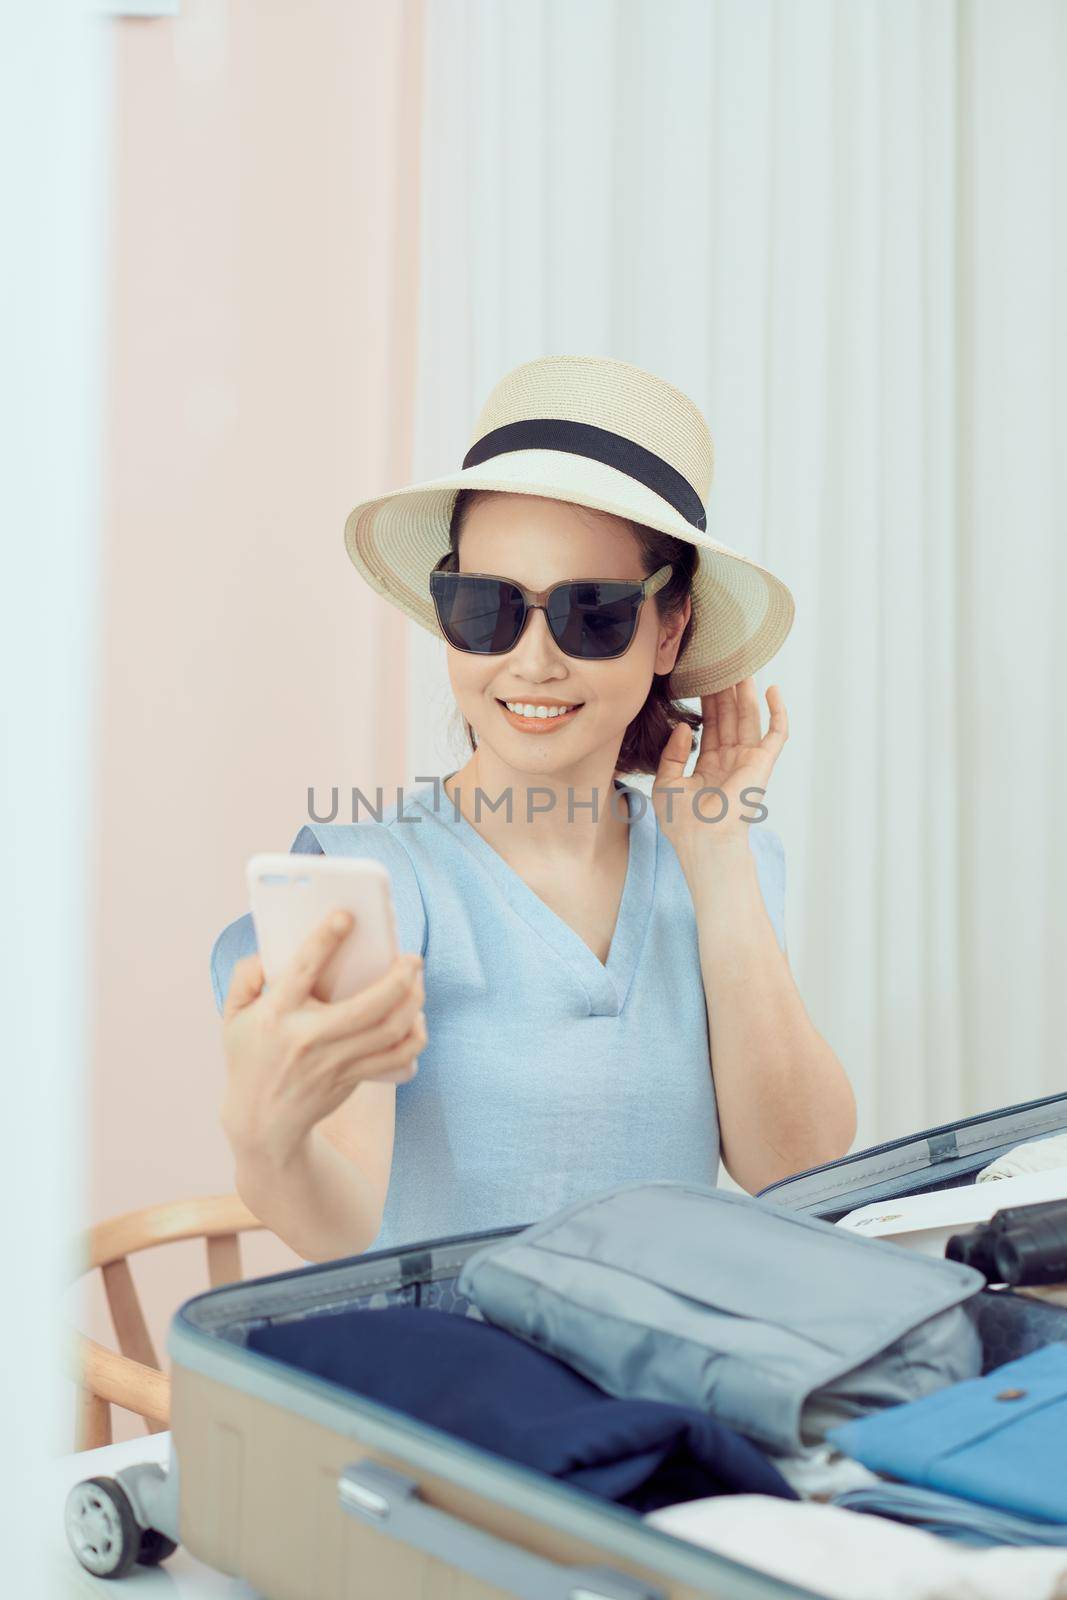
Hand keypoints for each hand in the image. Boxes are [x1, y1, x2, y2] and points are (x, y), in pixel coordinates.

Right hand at [219, 910, 426, 1169]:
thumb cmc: (250, 1056)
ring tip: (417, 981)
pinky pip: (398, 1059)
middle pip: (367, 1006)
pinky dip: (415, 1037)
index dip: (324, 940)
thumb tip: (268, 952)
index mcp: (275, 1015)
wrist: (262, 1121)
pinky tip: (415, 1018)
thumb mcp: (232, 1017)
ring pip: (390, 1031)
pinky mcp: (353, 1078)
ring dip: (413, 1002)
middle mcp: (308, 1039)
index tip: (346, 915)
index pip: (302, 971)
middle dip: (399, 977)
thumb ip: (245, 978)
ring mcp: (334, 1062)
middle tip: (412, 958)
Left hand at [651, 678, 788, 869]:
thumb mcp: (666, 783)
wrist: (704, 842)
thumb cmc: (683, 822)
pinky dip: (778, 711)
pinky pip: (776, 733)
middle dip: (725, 690)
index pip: (710, 724)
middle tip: (722, 660)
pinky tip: (773, 689)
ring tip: (742, 664)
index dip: (707, 700)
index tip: (701, 677)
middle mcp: (730, 760)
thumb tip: (684, 726)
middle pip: (730, 716)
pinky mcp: (763, 763)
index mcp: (709, 765)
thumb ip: (672, 754)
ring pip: (749, 717)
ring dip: (747, 692)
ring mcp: (748, 760)